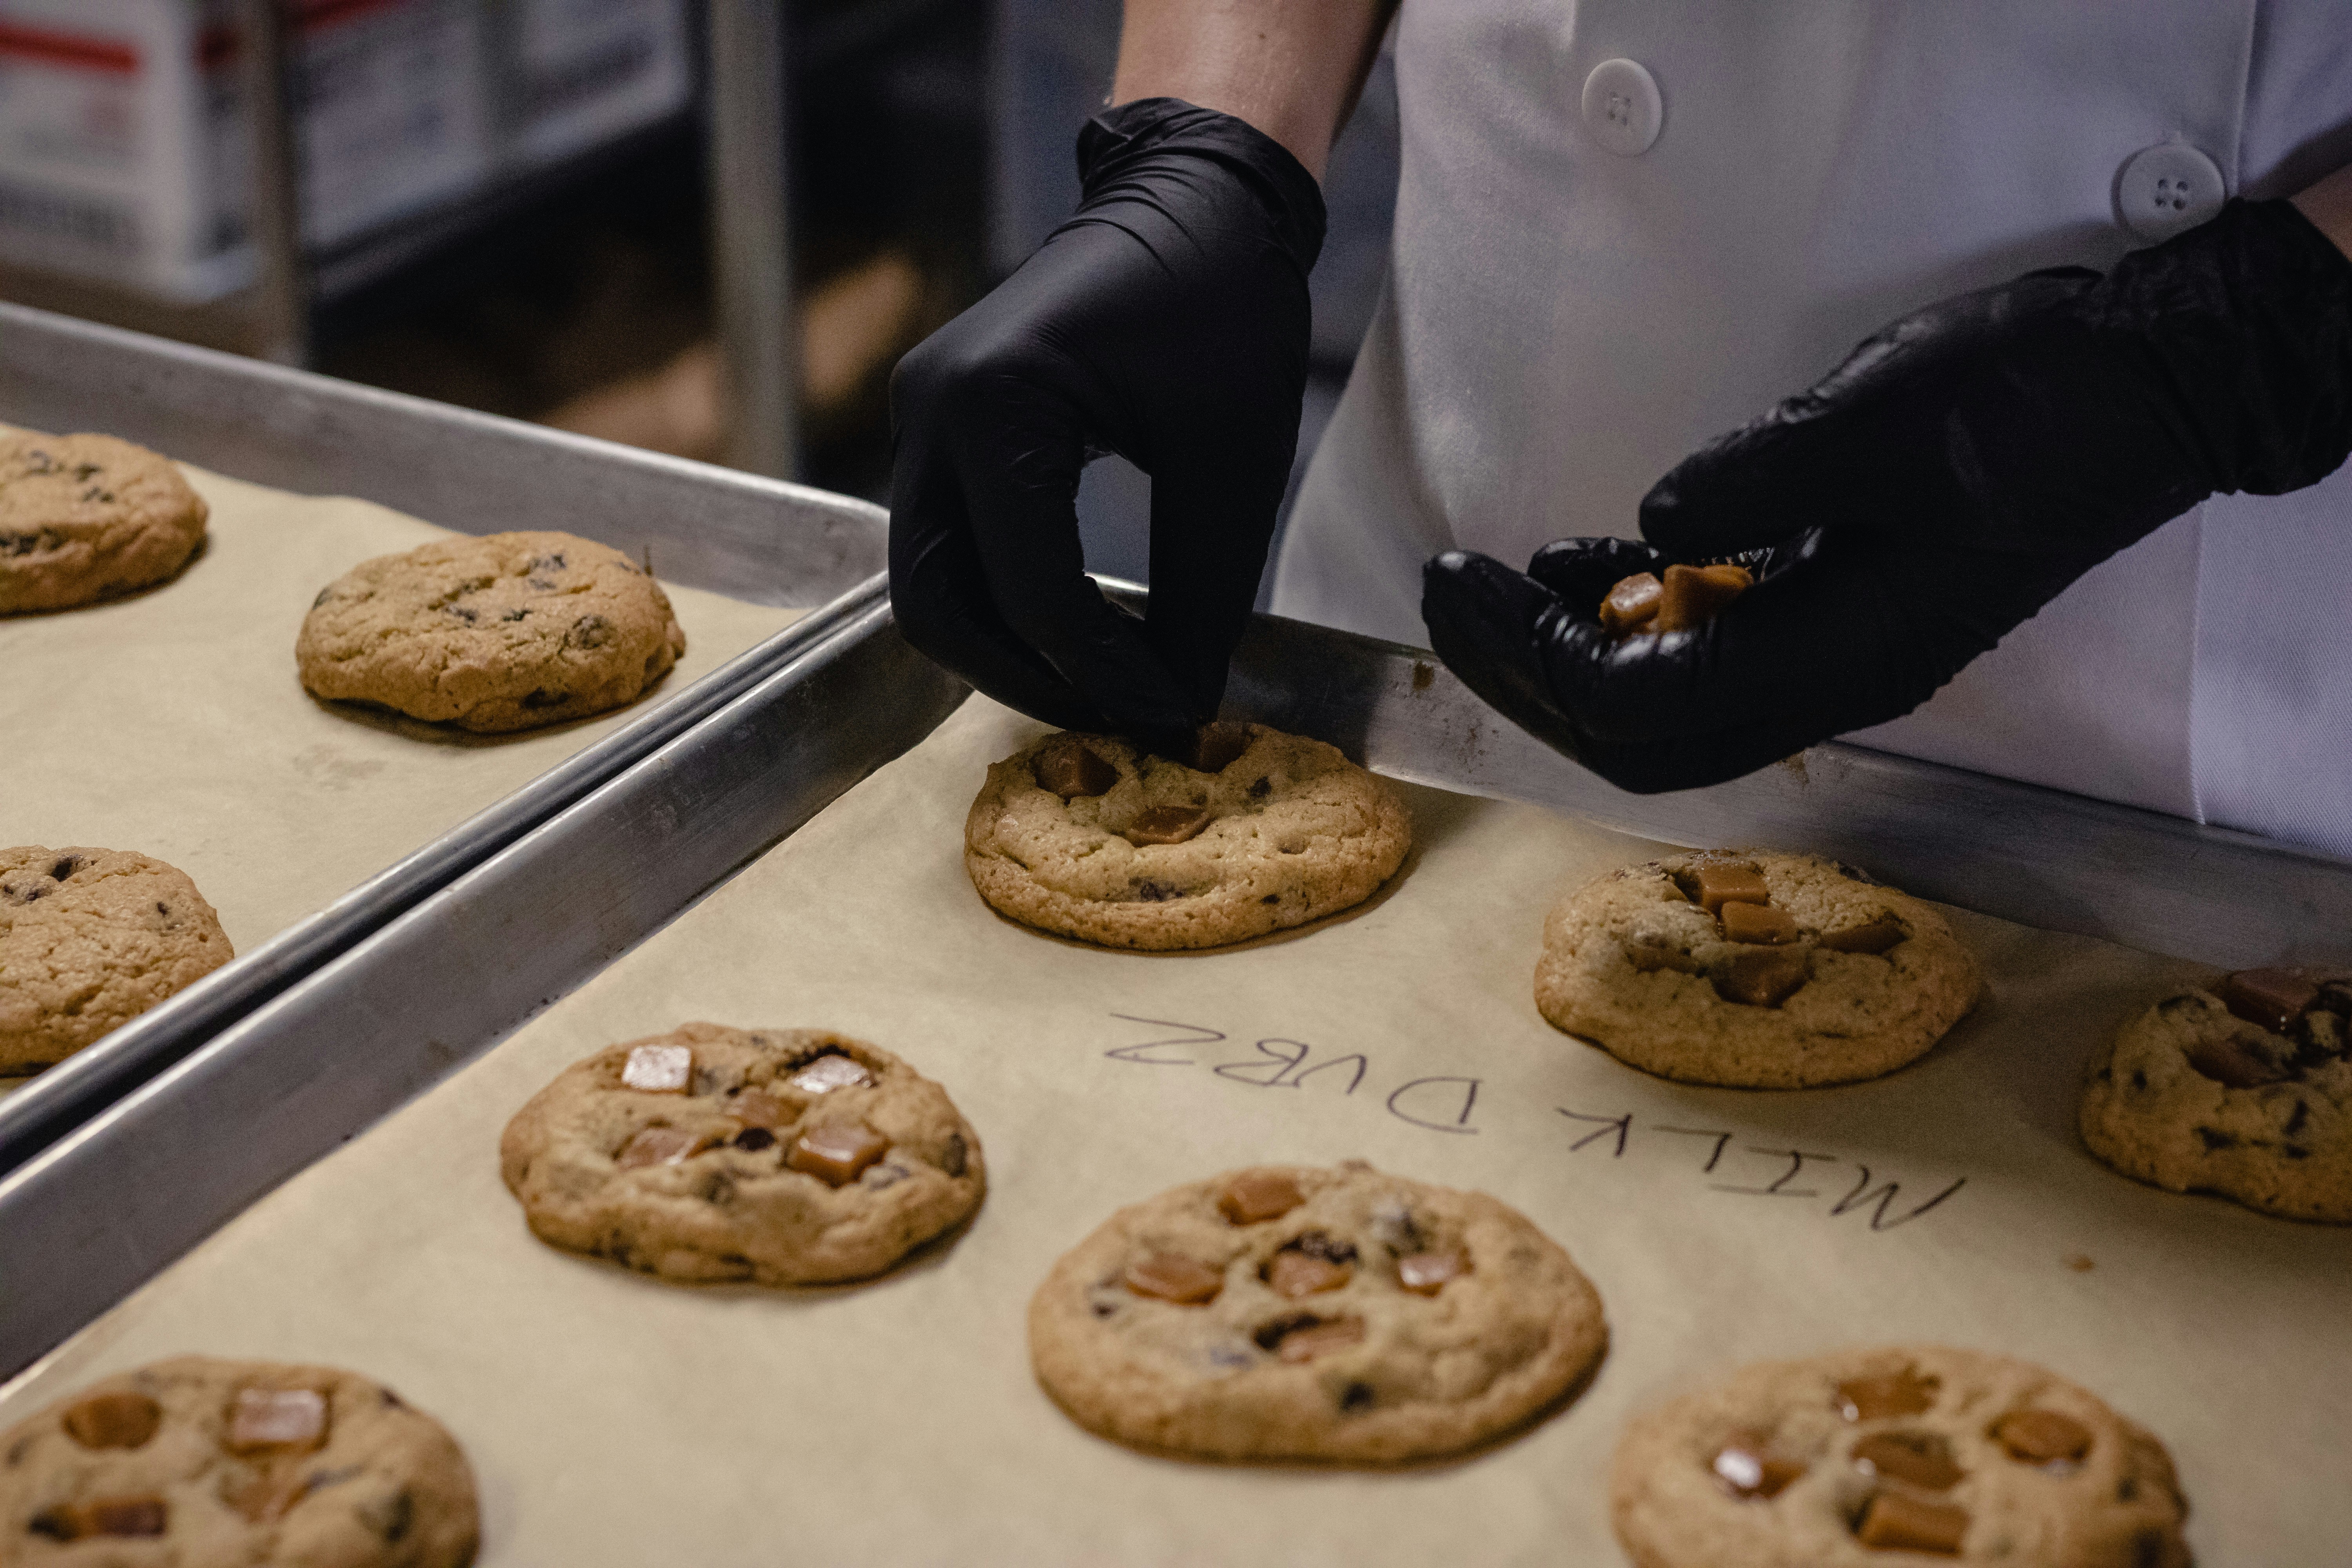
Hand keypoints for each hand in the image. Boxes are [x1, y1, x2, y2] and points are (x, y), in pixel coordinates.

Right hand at [888, 98, 1323, 753]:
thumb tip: (1180, 706)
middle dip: (1026, 677)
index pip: (1033, 589)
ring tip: (1099, 685)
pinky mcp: (939, 428)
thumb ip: (1203, 596)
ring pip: (930, 586)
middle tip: (1116, 716)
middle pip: (938, 605)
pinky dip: (1001, 602)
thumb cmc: (1221, 305)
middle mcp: (932, 409)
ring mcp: (922, 417)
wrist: (1192, 202)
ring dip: (1006, 651)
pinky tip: (1076, 630)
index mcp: (997, 402)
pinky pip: (948, 545)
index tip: (1172, 715)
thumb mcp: (1231, 464)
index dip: (1104, 672)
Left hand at [1424, 199, 2351, 793]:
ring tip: (1486, 581)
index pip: (1641, 707)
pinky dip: (1628, 611)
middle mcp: (1829, 679)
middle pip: (1636, 731)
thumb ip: (1756, 479)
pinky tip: (1578, 562)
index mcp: (1838, 657)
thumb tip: (1649, 523)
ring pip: (1662, 697)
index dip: (1533, 657)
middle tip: (1444, 595)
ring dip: (1565, 650)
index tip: (1461, 585)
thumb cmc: (2024, 406)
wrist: (2137, 396)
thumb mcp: (1878, 423)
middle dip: (1524, 672)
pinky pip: (1706, 642)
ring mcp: (1832, 649)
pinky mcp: (1831, 605)